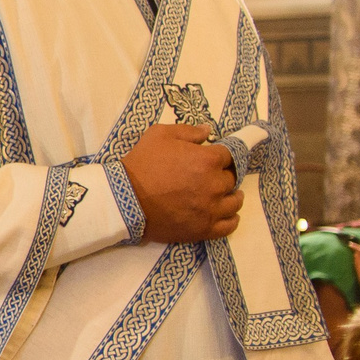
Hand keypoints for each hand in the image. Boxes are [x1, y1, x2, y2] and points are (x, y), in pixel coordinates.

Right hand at [123, 123, 239, 242]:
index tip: (214, 157)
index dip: (221, 155)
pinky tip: (227, 214)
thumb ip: (188, 131)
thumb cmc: (141, 164)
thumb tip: (208, 131)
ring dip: (232, 195)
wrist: (124, 199)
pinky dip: (231, 219)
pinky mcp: (204, 229)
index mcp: (207, 160)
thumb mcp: (159, 135)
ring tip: (226, 194)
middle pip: (231, 178)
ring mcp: (211, 209)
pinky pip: (229, 226)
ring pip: (235, 202)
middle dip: (223, 174)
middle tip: (211, 175)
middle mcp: (215, 185)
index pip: (229, 155)